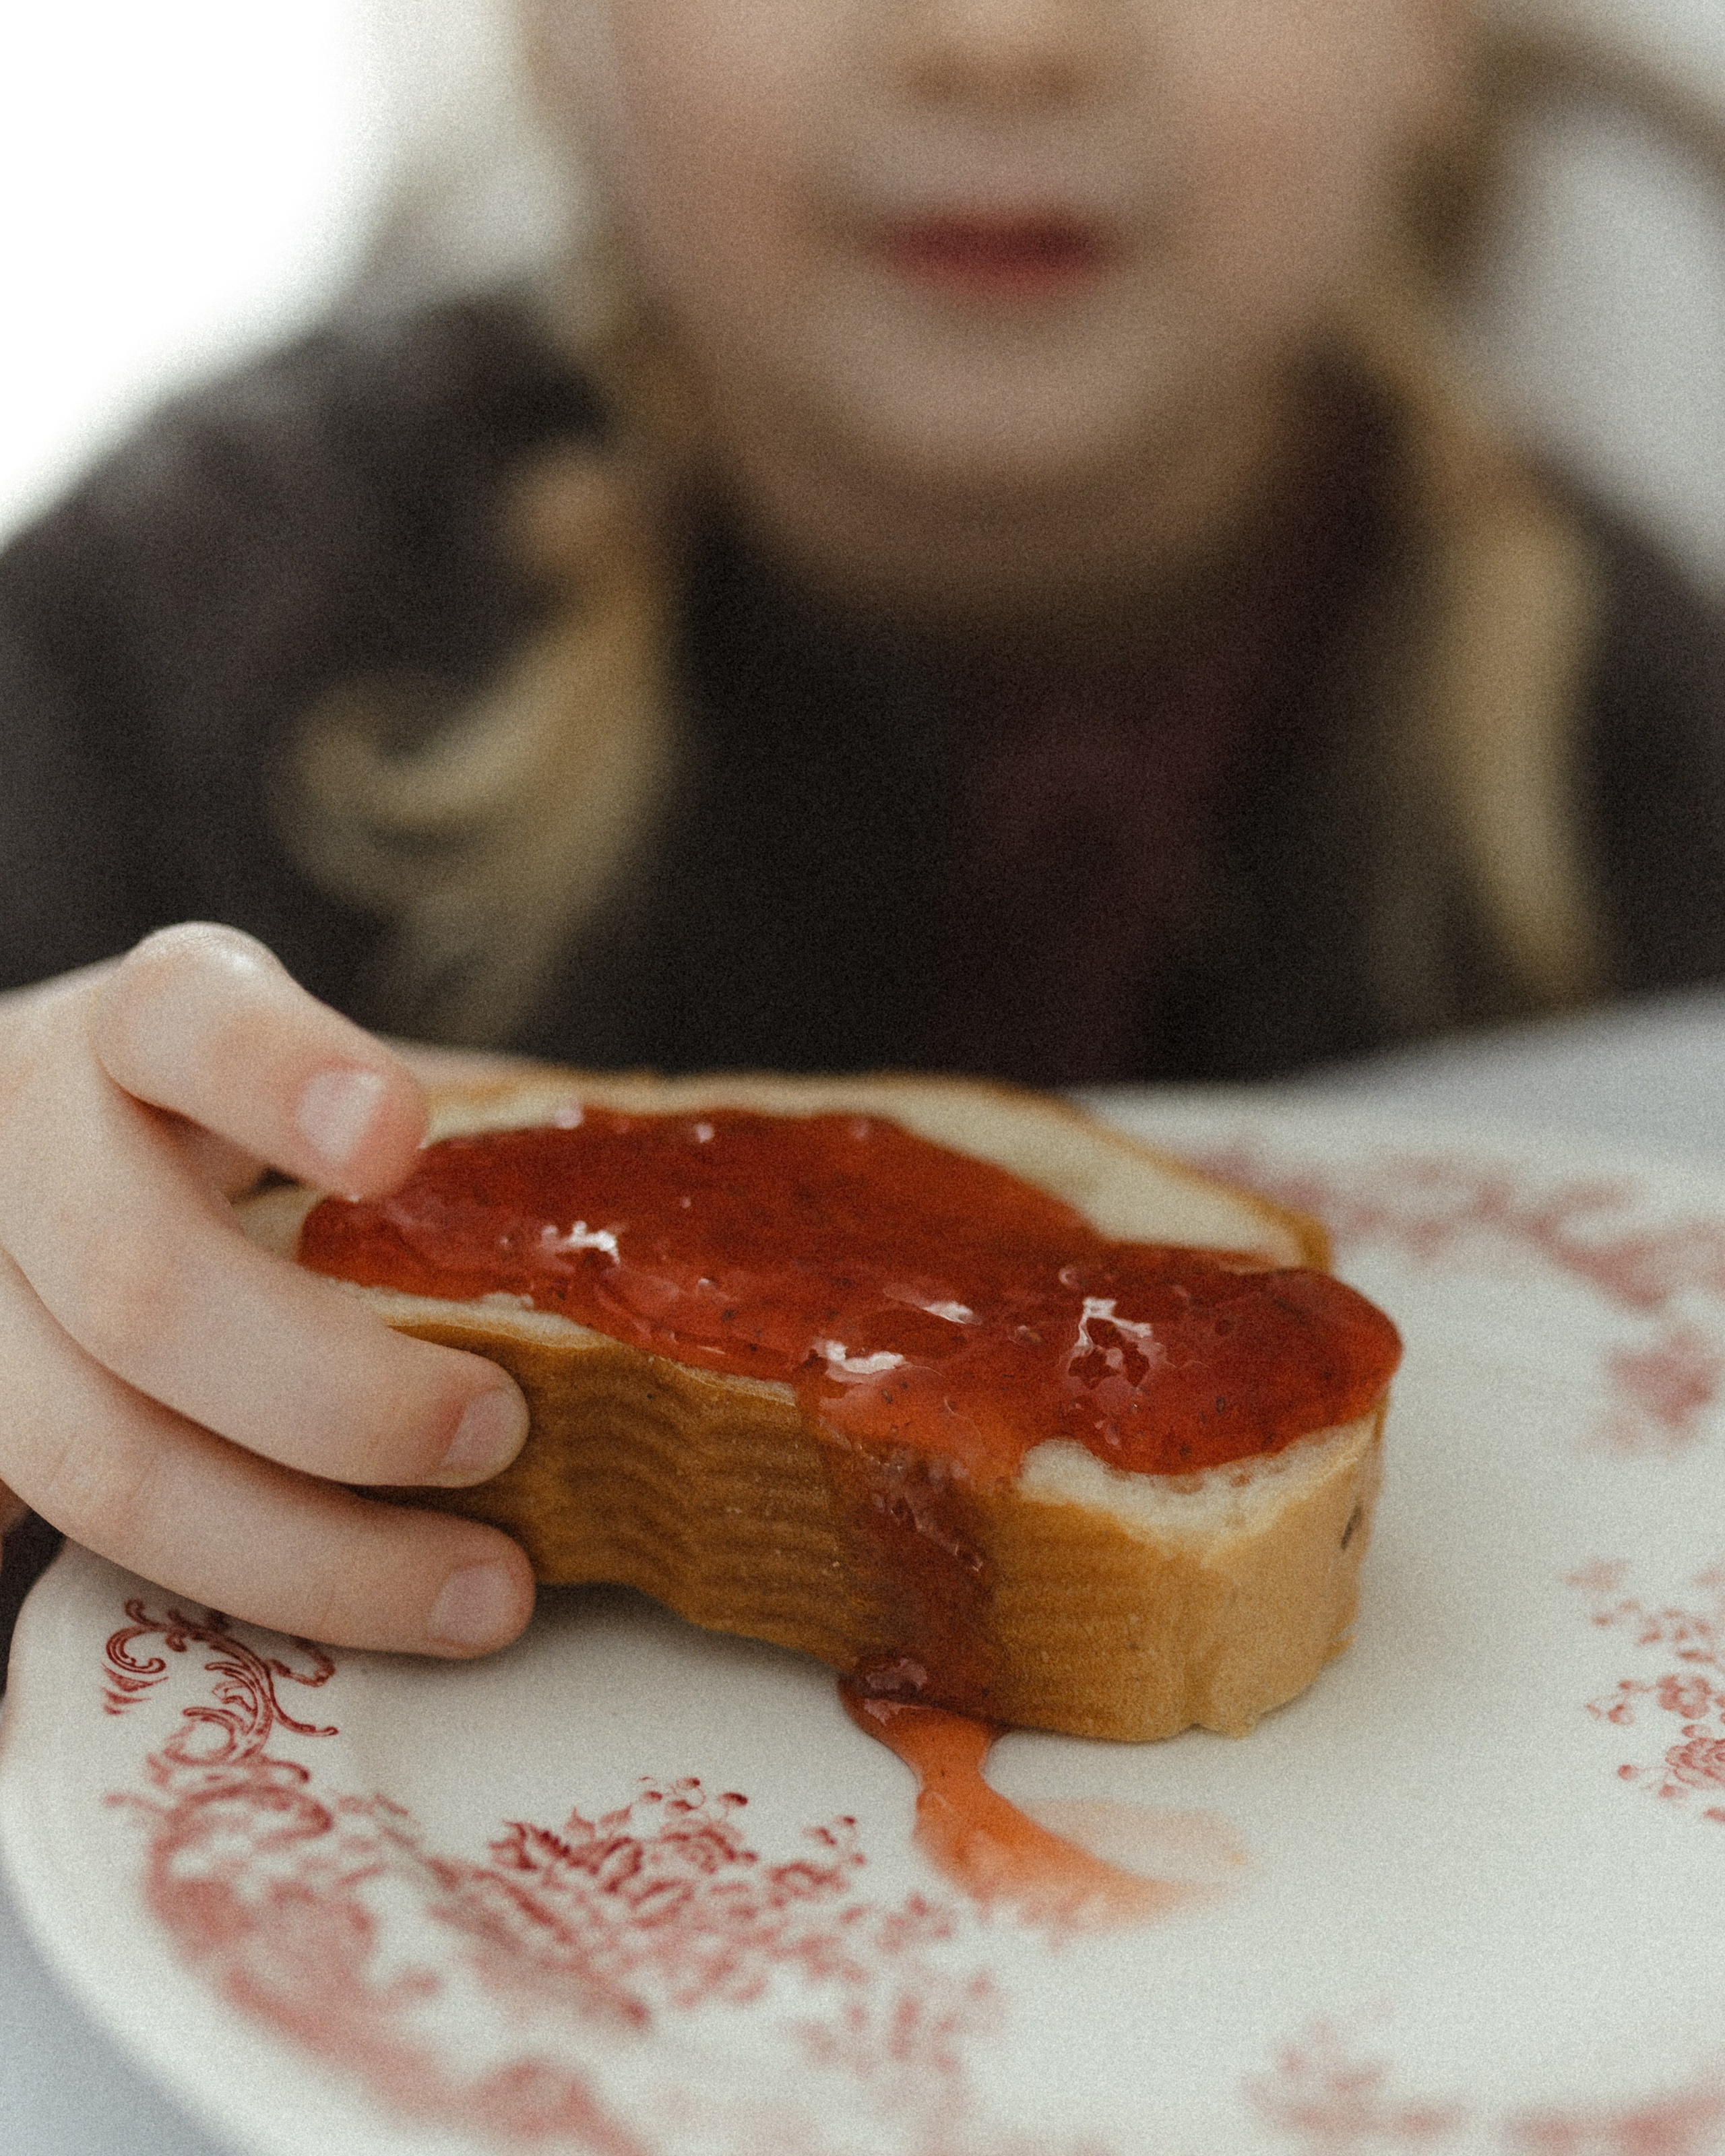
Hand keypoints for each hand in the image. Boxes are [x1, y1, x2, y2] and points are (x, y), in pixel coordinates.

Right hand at [0, 925, 535, 1653]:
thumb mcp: (322, 1086)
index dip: (280, 1075)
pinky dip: (200, 1608)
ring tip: (481, 1590)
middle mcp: (23, 1147)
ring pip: (96, 1459)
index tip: (396, 1138)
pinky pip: (55, 1546)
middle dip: (337, 1391)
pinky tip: (337, 1642)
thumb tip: (668, 1213)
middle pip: (140, 1280)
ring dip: (304, 1551)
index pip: (187, 1019)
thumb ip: (455, 1134)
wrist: (31, 1168)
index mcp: (139, 1026)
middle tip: (500, 1428)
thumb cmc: (231, 1127)